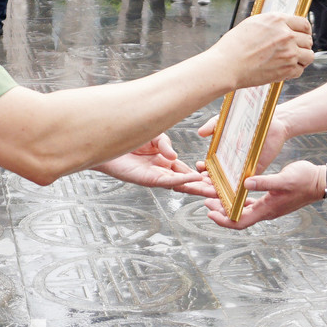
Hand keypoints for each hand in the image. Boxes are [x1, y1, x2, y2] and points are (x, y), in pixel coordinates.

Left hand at [94, 134, 212, 195]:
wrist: (106, 140)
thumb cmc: (127, 137)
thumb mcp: (153, 136)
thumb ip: (165, 145)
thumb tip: (174, 157)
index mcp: (165, 160)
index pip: (187, 170)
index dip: (201, 175)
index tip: (216, 178)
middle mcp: (161, 170)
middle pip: (186, 181)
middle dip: (203, 186)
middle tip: (220, 190)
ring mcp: (154, 175)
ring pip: (179, 184)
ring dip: (195, 187)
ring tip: (212, 189)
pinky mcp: (146, 179)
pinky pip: (166, 180)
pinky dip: (180, 180)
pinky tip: (191, 180)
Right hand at [194, 114, 289, 177]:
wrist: (271, 120)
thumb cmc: (247, 119)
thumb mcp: (225, 121)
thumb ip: (213, 126)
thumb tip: (200, 133)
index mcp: (224, 151)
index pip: (211, 163)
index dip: (204, 167)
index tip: (198, 167)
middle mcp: (233, 160)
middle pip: (219, 174)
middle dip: (211, 179)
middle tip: (204, 181)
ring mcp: (244, 165)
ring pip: (232, 179)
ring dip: (223, 185)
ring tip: (215, 186)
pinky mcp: (257, 167)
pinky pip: (248, 179)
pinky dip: (241, 184)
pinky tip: (234, 188)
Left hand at [204, 159, 322, 229]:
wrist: (320, 180)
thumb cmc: (304, 180)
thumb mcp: (284, 179)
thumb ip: (264, 182)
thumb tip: (245, 184)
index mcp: (267, 209)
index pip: (241, 222)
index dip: (223, 220)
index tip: (209, 213)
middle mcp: (266, 210)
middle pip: (238, 216)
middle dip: (221, 210)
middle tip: (206, 200)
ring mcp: (269, 205)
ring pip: (243, 208)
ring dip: (228, 203)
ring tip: (214, 193)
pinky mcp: (271, 198)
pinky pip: (251, 200)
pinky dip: (239, 196)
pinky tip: (232, 188)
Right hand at [212, 12, 312, 88]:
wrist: (227, 65)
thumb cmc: (234, 46)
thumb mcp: (253, 23)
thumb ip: (273, 23)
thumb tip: (284, 25)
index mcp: (278, 20)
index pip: (304, 23)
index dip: (304, 30)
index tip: (302, 35)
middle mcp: (286, 35)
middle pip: (308, 39)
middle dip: (303, 44)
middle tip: (294, 49)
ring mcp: (289, 52)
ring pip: (309, 55)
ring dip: (302, 58)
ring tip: (291, 59)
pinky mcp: (287, 69)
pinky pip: (300, 70)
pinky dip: (294, 70)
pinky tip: (284, 68)